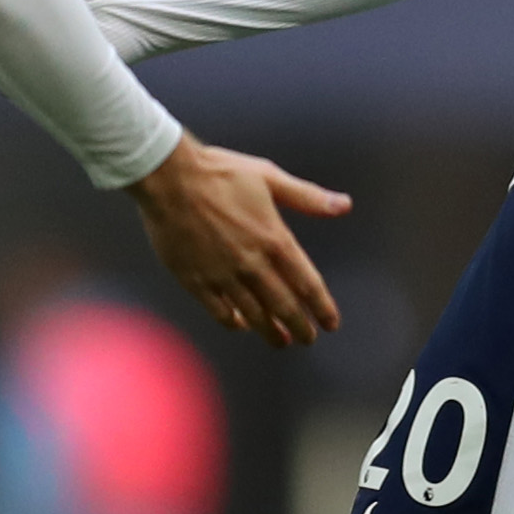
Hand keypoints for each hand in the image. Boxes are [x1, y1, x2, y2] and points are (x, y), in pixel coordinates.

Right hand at [128, 132, 348, 347]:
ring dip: (271, 331)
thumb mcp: (268, 177)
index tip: (331, 323)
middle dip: (300, 327)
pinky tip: (241, 324)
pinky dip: (234, 322)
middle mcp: (252, 263)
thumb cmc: (219, 172)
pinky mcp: (195, 281)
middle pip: (284, 307)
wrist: (168, 178)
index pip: (307, 284)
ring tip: (281, 341)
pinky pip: (220, 311)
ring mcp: (223, 275)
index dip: (322, 307)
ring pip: (254, 315)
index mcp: (273, 239)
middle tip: (308, 339)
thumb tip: (345, 205)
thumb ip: (307, 197)